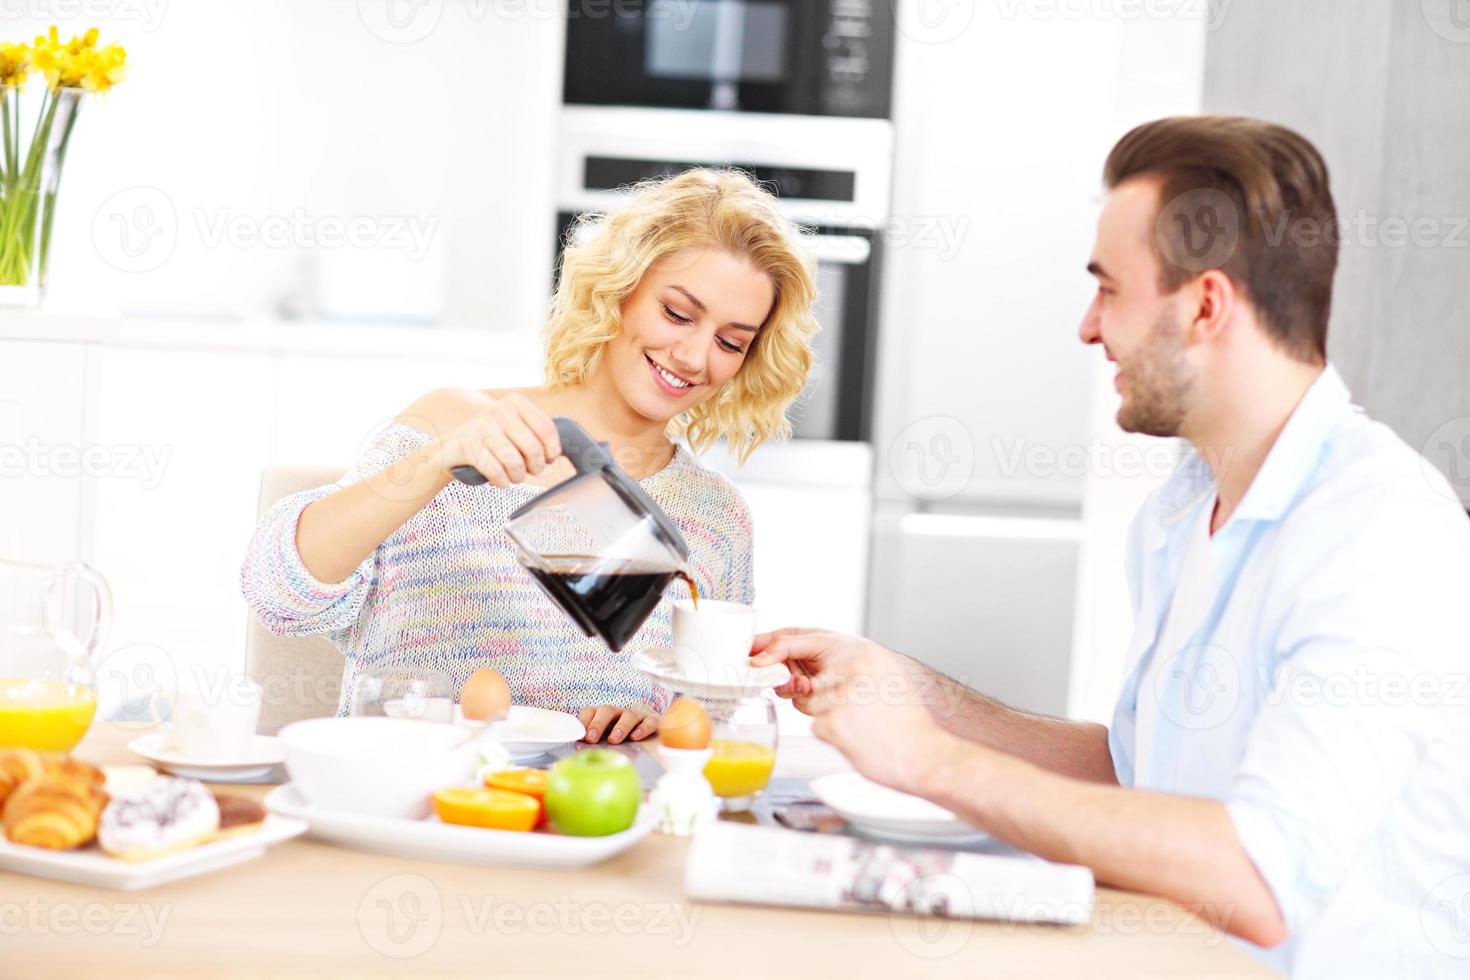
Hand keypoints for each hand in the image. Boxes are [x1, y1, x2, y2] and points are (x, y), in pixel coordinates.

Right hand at [438, 392, 560, 487]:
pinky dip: (502, 481)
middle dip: (536, 467)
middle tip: (532, 471)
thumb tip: (563, 452)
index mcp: (515, 403)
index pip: (546, 428)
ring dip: (517, 476)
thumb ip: (537, 434)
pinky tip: (500, 480)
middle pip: (532, 448)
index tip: (549, 459)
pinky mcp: (467, 444)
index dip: (552, 450)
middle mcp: (499, 411)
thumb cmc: (493, 440)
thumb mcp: (515, 428)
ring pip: (514, 462)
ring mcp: (481, 427)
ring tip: (514, 476)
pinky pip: (495, 471)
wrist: (453, 445)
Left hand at [578, 705, 657, 744]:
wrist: (653, 734)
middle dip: (598, 723)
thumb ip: (594, 742)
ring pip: (629, 715)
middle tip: (591, 738)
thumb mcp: (606, 740)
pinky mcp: (653, 721)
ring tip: (613, 739)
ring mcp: (637, 716)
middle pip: (608, 710)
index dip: (583, 721)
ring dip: (620, 726)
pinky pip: (649, 721)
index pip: (590, 711)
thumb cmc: (624, 740)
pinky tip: (636, 737)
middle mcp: (619, 713)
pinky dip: (643, 728)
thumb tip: (579, 749)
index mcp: (604, 716)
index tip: (579, 736)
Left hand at [753, 630, 947, 793]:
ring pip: (805, 703)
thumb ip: (844, 663)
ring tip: (858, 721)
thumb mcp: (882, 674)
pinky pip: (815, 726)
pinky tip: (857, 736)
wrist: (925, 754)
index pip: (805, 636)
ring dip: (823, 714)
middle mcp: (849, 668)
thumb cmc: (904, 720)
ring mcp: (840, 695)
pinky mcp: (832, 723)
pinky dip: (832, 735)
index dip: (775, 643)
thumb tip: (802, 663)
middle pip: (797, 670)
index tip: (756, 651)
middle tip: (819, 696)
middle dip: (797, 684)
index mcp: (861, 651)